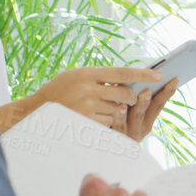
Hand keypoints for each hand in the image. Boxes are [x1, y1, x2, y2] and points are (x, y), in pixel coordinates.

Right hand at [28, 67, 159, 128]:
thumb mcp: (76, 76)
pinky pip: (107, 122)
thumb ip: (99, 78)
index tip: (159, 74)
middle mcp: (88, 89)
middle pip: (124, 93)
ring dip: (115, 110)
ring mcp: (87, 107)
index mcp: (87, 73)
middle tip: (129, 97)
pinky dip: (106, 121)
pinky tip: (93, 117)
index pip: (122, 72)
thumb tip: (126, 80)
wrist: (36, 110)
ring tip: (98, 107)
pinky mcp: (85, 122)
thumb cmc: (59, 90)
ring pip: (117, 110)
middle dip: (131, 97)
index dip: (143, 73)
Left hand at [121, 78, 178, 141]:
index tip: (174, 80)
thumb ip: (137, 104)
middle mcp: (139, 129)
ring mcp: (127, 133)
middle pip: (146, 111)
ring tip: (142, 95)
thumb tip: (144, 81)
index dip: (166, 93)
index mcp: (146, 123)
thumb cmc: (115, 125)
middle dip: (150, 99)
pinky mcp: (115, 137)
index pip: (158, 105)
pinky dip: (120, 117)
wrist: (105, 149)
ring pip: (135, 118)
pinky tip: (119, 108)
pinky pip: (117, 126)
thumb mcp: (129, 117)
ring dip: (140, 105)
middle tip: (151, 89)